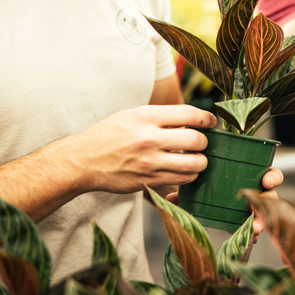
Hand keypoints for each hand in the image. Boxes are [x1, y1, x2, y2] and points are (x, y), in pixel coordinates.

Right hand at [70, 105, 216, 193]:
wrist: (83, 161)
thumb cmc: (110, 134)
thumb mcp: (133, 115)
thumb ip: (162, 116)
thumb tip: (192, 119)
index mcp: (146, 117)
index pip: (189, 114)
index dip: (206, 118)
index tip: (210, 122)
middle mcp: (149, 138)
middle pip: (196, 140)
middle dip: (205, 142)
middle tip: (202, 143)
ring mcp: (149, 162)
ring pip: (194, 164)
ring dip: (201, 161)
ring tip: (197, 158)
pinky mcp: (149, 180)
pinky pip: (182, 180)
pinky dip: (189, 175)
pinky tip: (185, 170)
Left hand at [165, 167, 283, 241]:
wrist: (204, 200)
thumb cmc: (207, 187)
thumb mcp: (200, 185)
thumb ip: (188, 190)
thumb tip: (171, 197)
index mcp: (251, 176)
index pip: (270, 174)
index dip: (273, 178)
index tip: (266, 182)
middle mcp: (257, 192)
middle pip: (270, 196)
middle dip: (268, 204)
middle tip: (260, 208)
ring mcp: (256, 208)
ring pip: (267, 213)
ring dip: (263, 221)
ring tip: (255, 230)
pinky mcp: (251, 222)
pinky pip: (258, 228)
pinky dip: (256, 233)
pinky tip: (252, 239)